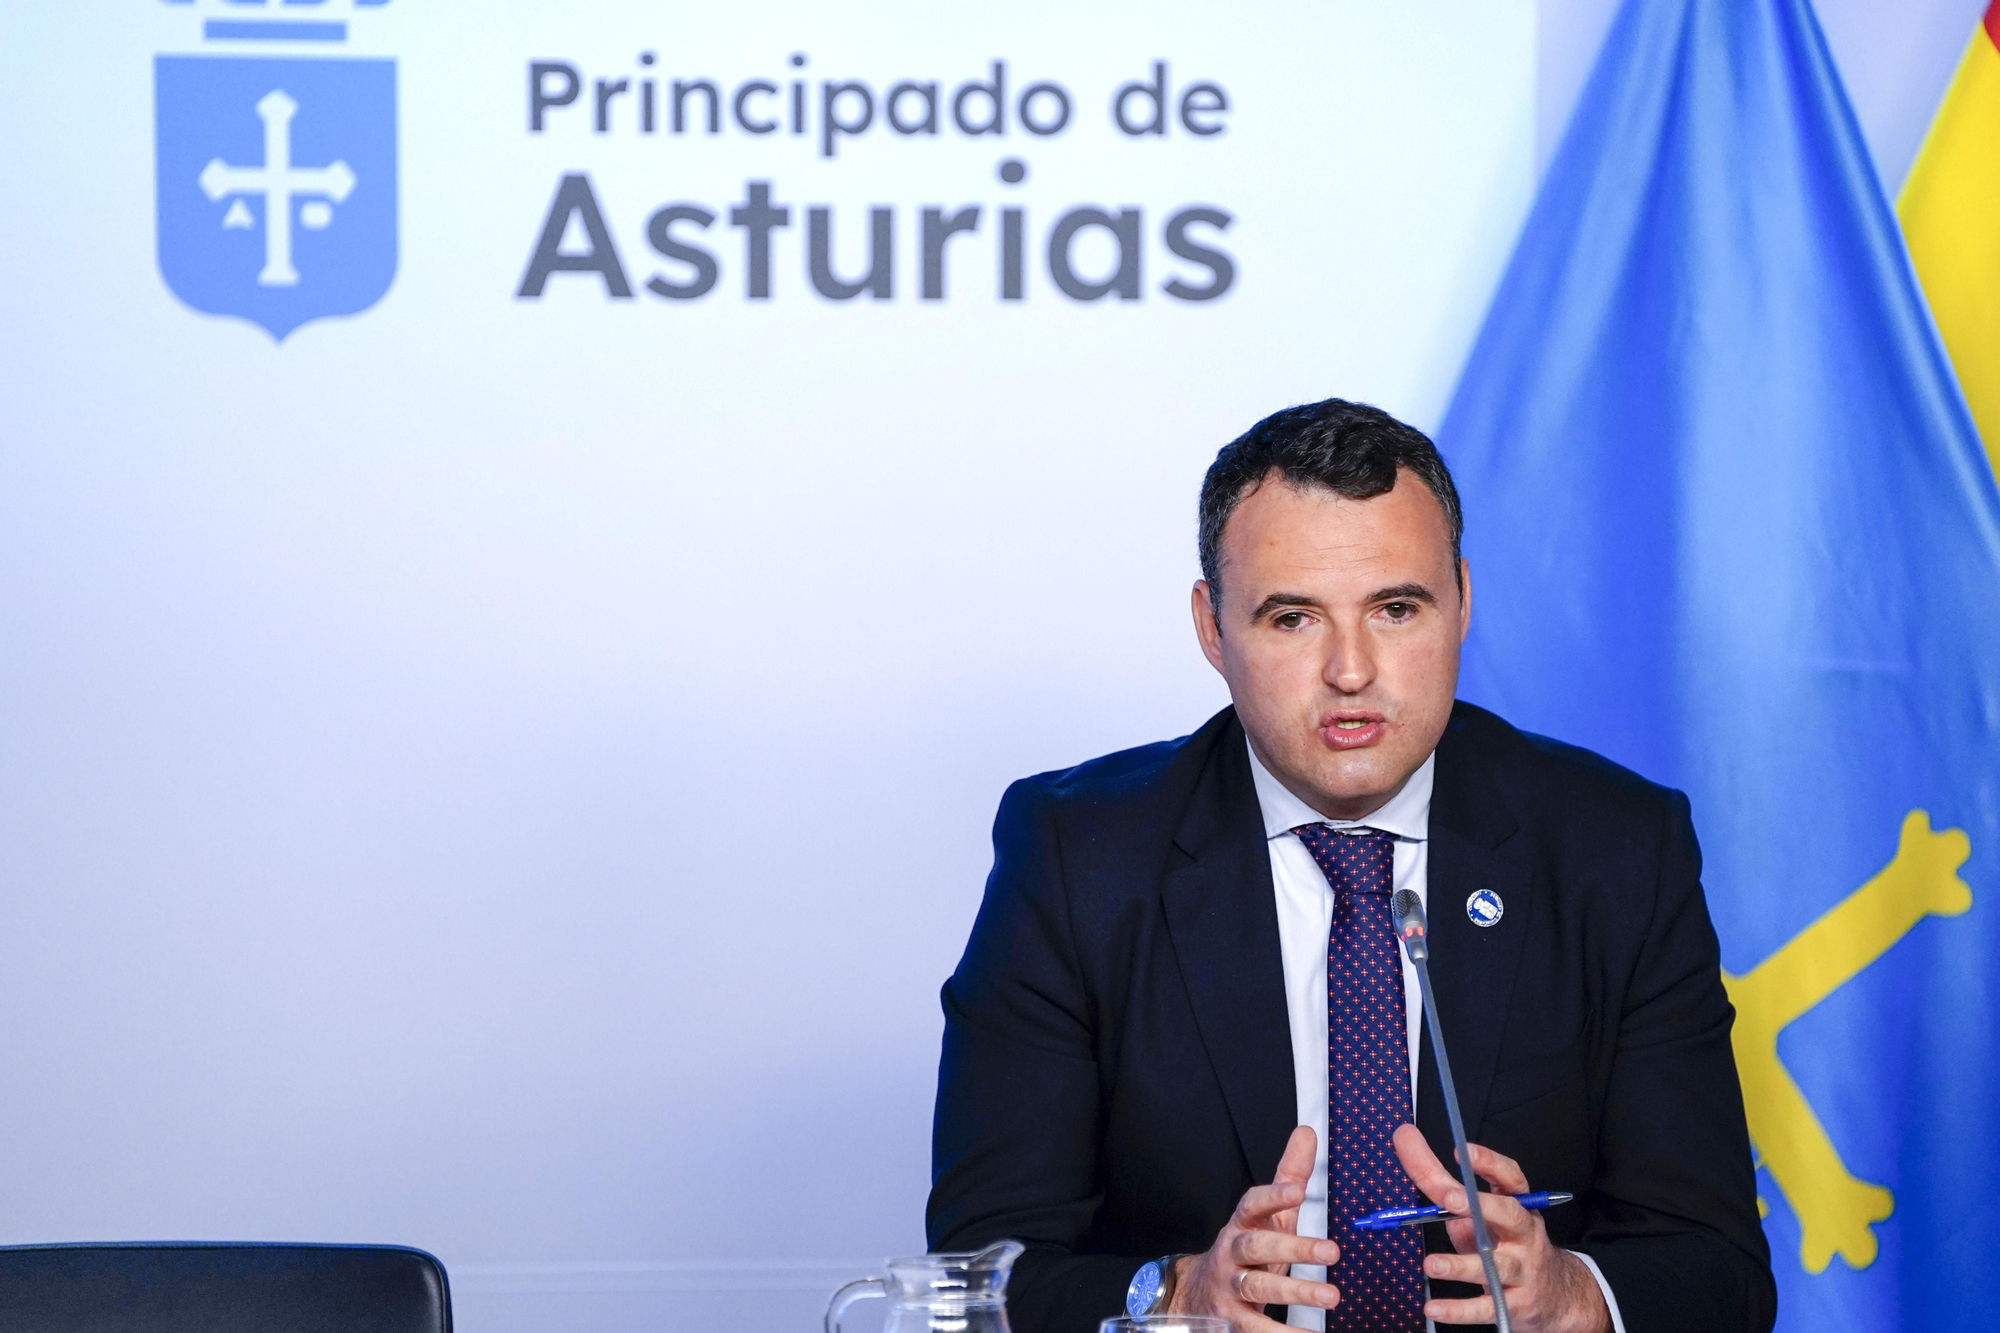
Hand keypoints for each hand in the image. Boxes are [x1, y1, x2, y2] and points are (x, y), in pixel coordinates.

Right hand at [1169, 1125, 1341, 1330]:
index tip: (1297, 1191)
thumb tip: (1307, 1133)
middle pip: (1258, 1246)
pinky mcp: (1232, 1321)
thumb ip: (1289, 1175)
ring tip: (1331, 1296)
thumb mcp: (1266, 1214)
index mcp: (1242, 1223)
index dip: (1273, 1196)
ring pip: (1258, 1286)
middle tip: (1332, 1250)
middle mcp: (1232, 1253)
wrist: (1199, 1294)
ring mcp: (1230, 1287)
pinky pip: (1258, 1328)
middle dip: (1294, 1248)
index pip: (1253, 1204)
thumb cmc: (1245, 1250)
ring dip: (1295, 1291)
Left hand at [1391, 1125, 1608, 1332]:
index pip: (1510, 1178)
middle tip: (1449, 1199)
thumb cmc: (1503, 1243)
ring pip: (1495, 1266)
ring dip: (1461, 1265)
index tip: (1463, 1149)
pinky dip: (1459, 1310)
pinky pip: (1487, 1308)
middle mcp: (1524, 1234)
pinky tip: (1433, 1308)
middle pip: (1510, 1215)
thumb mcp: (1473, 1211)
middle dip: (1482, 1205)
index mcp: (1517, 1204)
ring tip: (1431, 1264)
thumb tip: (1402, 1137)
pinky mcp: (1515, 1304)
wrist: (1554, 1296)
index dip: (1489, 1163)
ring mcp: (1523, 1270)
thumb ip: (1437, 1177)